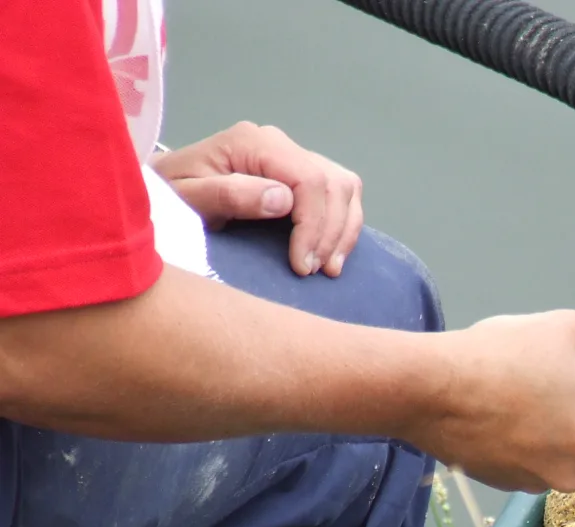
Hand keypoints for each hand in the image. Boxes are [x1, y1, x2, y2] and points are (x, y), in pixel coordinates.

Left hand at [150, 121, 361, 278]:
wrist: (164, 189)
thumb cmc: (170, 195)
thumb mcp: (186, 197)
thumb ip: (228, 195)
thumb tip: (283, 200)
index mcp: (253, 143)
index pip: (308, 179)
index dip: (313, 225)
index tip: (301, 265)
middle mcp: (279, 143)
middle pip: (333, 183)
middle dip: (329, 233)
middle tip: (311, 271)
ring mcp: (293, 157)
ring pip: (346, 187)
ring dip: (343, 231)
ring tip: (327, 268)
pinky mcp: (301, 174)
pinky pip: (342, 194)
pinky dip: (344, 225)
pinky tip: (332, 254)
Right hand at [416, 310, 574, 492]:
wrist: (428, 389)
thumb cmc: (501, 355)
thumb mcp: (570, 328)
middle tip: (543, 366)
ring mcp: (539, 482)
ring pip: (566, 436)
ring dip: (555, 412)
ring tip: (516, 387)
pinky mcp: (507, 483)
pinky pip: (534, 452)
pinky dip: (526, 432)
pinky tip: (499, 409)